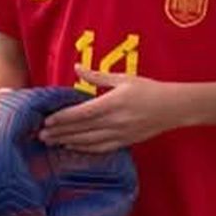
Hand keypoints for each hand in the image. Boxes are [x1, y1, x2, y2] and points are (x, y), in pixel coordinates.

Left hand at [39, 68, 183, 152]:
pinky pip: (101, 147)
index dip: (62, 118)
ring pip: (88, 141)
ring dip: (68, 141)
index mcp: (113, 103)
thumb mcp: (124, 78)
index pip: (81, 113)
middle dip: (59, 132)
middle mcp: (115, 121)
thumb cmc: (150, 89)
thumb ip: (97, 77)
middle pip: (81, 129)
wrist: (175, 107)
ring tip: (51, 142)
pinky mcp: (126, 141)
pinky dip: (84, 148)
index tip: (46, 120)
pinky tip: (72, 147)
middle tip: (40, 134)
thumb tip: (76, 67)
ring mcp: (121, 133)